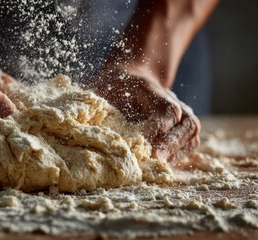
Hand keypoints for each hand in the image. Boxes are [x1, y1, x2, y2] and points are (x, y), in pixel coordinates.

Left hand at [86, 69, 200, 164]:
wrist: (133, 77)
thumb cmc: (113, 84)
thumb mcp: (100, 85)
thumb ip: (89, 97)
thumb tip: (70, 114)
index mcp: (151, 88)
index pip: (166, 108)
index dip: (158, 127)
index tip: (144, 142)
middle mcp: (172, 99)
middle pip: (184, 123)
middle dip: (170, 144)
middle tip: (154, 160)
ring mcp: (182, 113)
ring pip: (190, 133)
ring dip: (177, 152)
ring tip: (158, 167)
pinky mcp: (184, 127)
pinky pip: (190, 143)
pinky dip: (181, 155)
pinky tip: (164, 166)